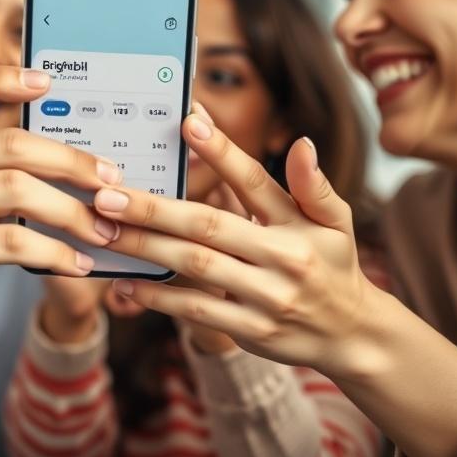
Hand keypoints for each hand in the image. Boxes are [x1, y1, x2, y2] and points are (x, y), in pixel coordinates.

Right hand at [0, 65, 122, 365]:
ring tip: (104, 229)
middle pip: (6, 143)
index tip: (47, 82)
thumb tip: (55, 151)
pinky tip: (77, 263)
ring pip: (15, 191)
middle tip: (109, 178)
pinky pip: (10, 243)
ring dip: (71, 212)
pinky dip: (54, 252)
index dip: (2, 78)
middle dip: (69, 161)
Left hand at [94, 112, 380, 377]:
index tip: (188, 121)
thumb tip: (301, 144)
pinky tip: (125, 283)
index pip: (254, 181)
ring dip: (145, 248)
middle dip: (154, 209)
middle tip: (107, 195)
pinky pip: (197, 312)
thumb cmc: (333, 264)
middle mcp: (281, 259)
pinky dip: (159, 297)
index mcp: (297, 224)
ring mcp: (264, 297)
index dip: (221, 151)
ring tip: (104, 231)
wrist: (353, 335)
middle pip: (207, 227)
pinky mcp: (250, 331)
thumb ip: (312, 185)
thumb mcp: (335, 222)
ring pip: (195, 267)